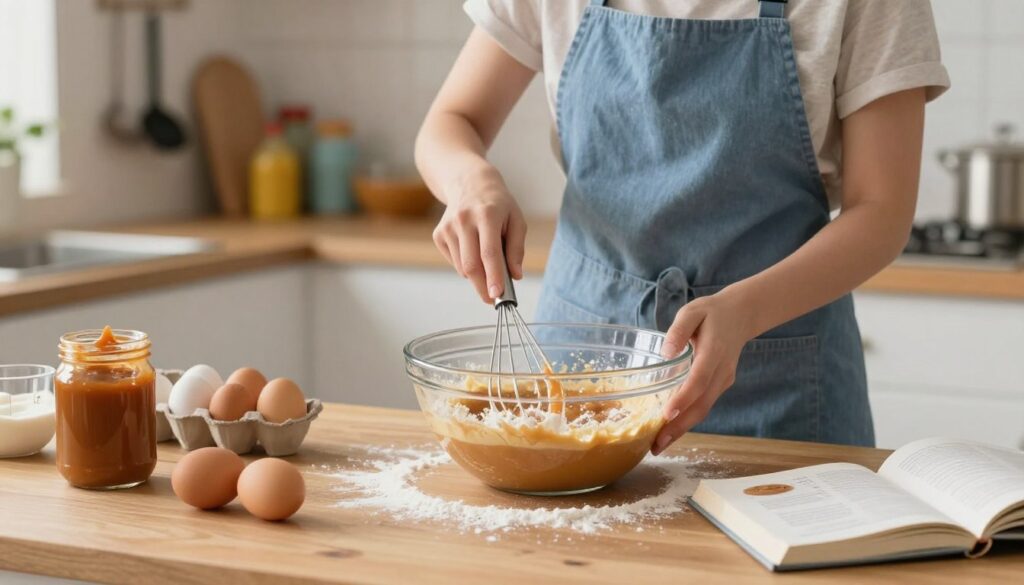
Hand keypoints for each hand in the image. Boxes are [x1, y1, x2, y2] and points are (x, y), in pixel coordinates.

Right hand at [432, 166, 526, 302]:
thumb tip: (515, 275)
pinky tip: (472, 249)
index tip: (497, 295)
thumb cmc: (498, 205)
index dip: (494, 276)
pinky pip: (454, 262)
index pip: (489, 252)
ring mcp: (448, 227)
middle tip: (492, 299)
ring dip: (476, 275)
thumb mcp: (516, 220)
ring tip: (487, 262)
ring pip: (462, 267)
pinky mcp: (439, 234)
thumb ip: (517, 248)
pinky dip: (465, 265)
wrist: (469, 183)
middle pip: (471, 264)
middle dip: (482, 287)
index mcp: (487, 215)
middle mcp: (464, 220)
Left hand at [651, 288, 756, 454]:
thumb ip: (679, 329)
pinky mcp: (720, 385)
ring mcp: (723, 381)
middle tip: (656, 446)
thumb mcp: (693, 311)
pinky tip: (669, 430)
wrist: (742, 315)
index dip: (683, 398)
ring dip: (681, 429)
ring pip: (703, 410)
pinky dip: (687, 419)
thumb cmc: (712, 312)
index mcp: (714, 352)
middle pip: (701, 405)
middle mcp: (721, 371)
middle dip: (678, 427)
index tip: (666, 415)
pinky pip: (703, 405)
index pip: (698, 380)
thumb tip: (666, 352)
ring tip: (658, 445)